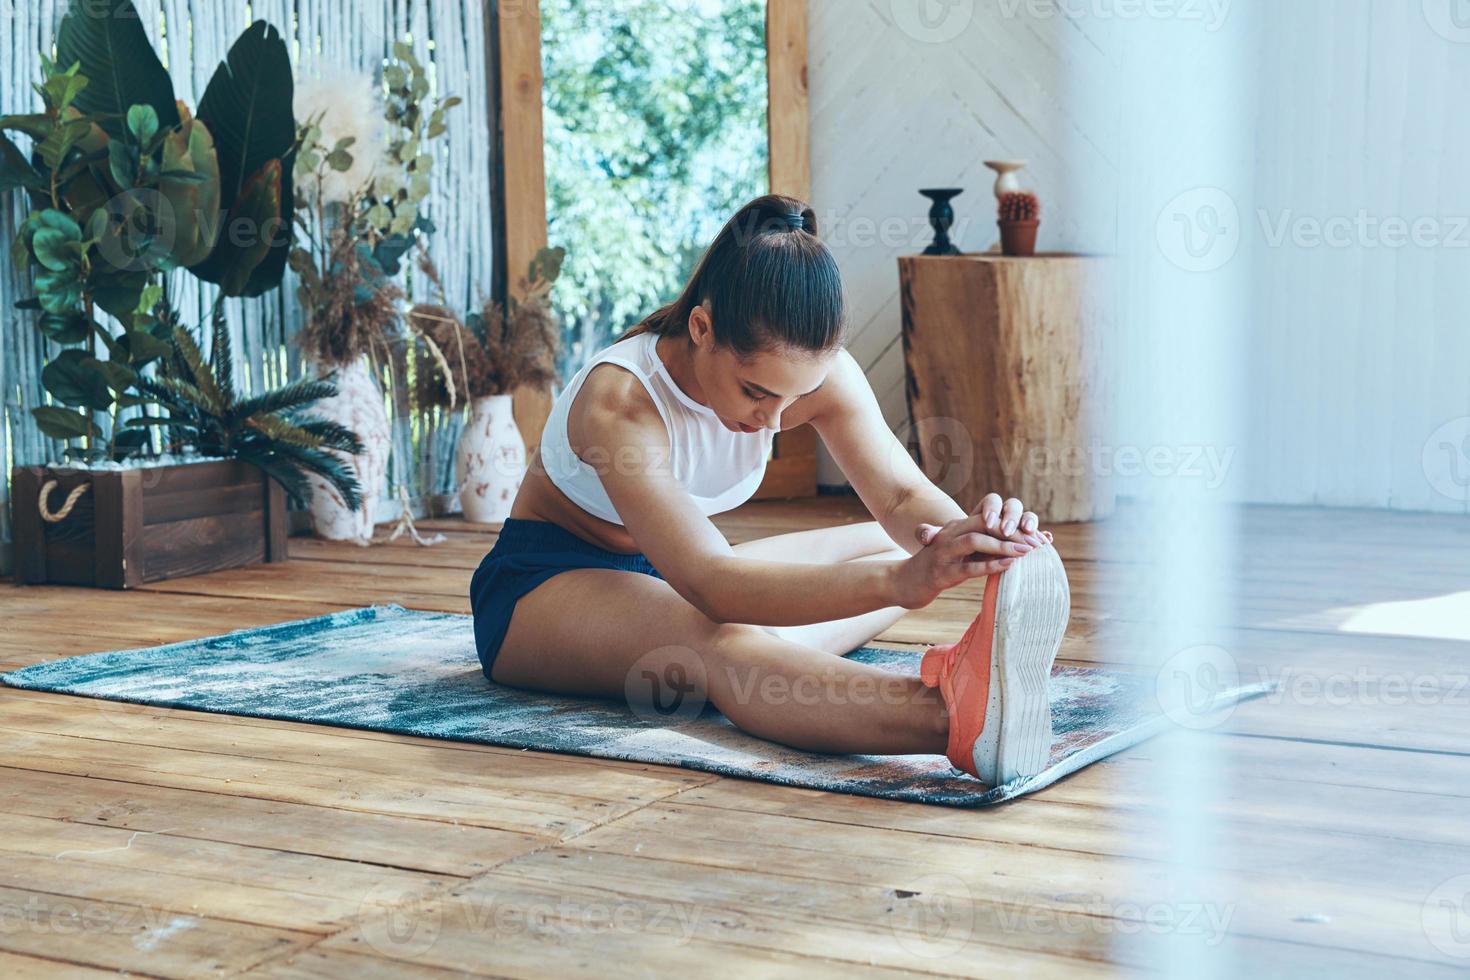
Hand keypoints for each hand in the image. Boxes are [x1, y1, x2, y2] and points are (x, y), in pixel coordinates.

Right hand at [892, 513, 1034, 608]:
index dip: (1013, 523)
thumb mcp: (960, 552)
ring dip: (1003, 545)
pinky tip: (1008, 566)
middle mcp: (949, 535)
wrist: (905, 583)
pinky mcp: (941, 573)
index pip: (987, 517)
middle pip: (984, 523)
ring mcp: (944, 553)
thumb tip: (1017, 547)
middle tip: (1036, 542)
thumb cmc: (938, 567)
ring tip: (1026, 551)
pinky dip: (990, 566)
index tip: (1036, 534)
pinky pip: (968, 567)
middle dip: (1012, 531)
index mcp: (956, 527)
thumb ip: (982, 546)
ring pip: (976, 541)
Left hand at [914, 491, 1050, 550]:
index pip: (991, 501)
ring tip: (1031, 537)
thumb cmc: (954, 549)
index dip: (992, 509)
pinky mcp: (1026, 539)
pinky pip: (1038, 534)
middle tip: (1010, 532)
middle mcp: (1002, 516)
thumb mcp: (941, 543)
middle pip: (1012, 506)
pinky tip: (1048, 541)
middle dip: (1012, 517)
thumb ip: (931, 535)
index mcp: (983, 512)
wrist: (968, 559)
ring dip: (1030, 523)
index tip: (988, 522)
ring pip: (1028, 516)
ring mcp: (1017, 527)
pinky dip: (1043, 535)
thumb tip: (924, 534)